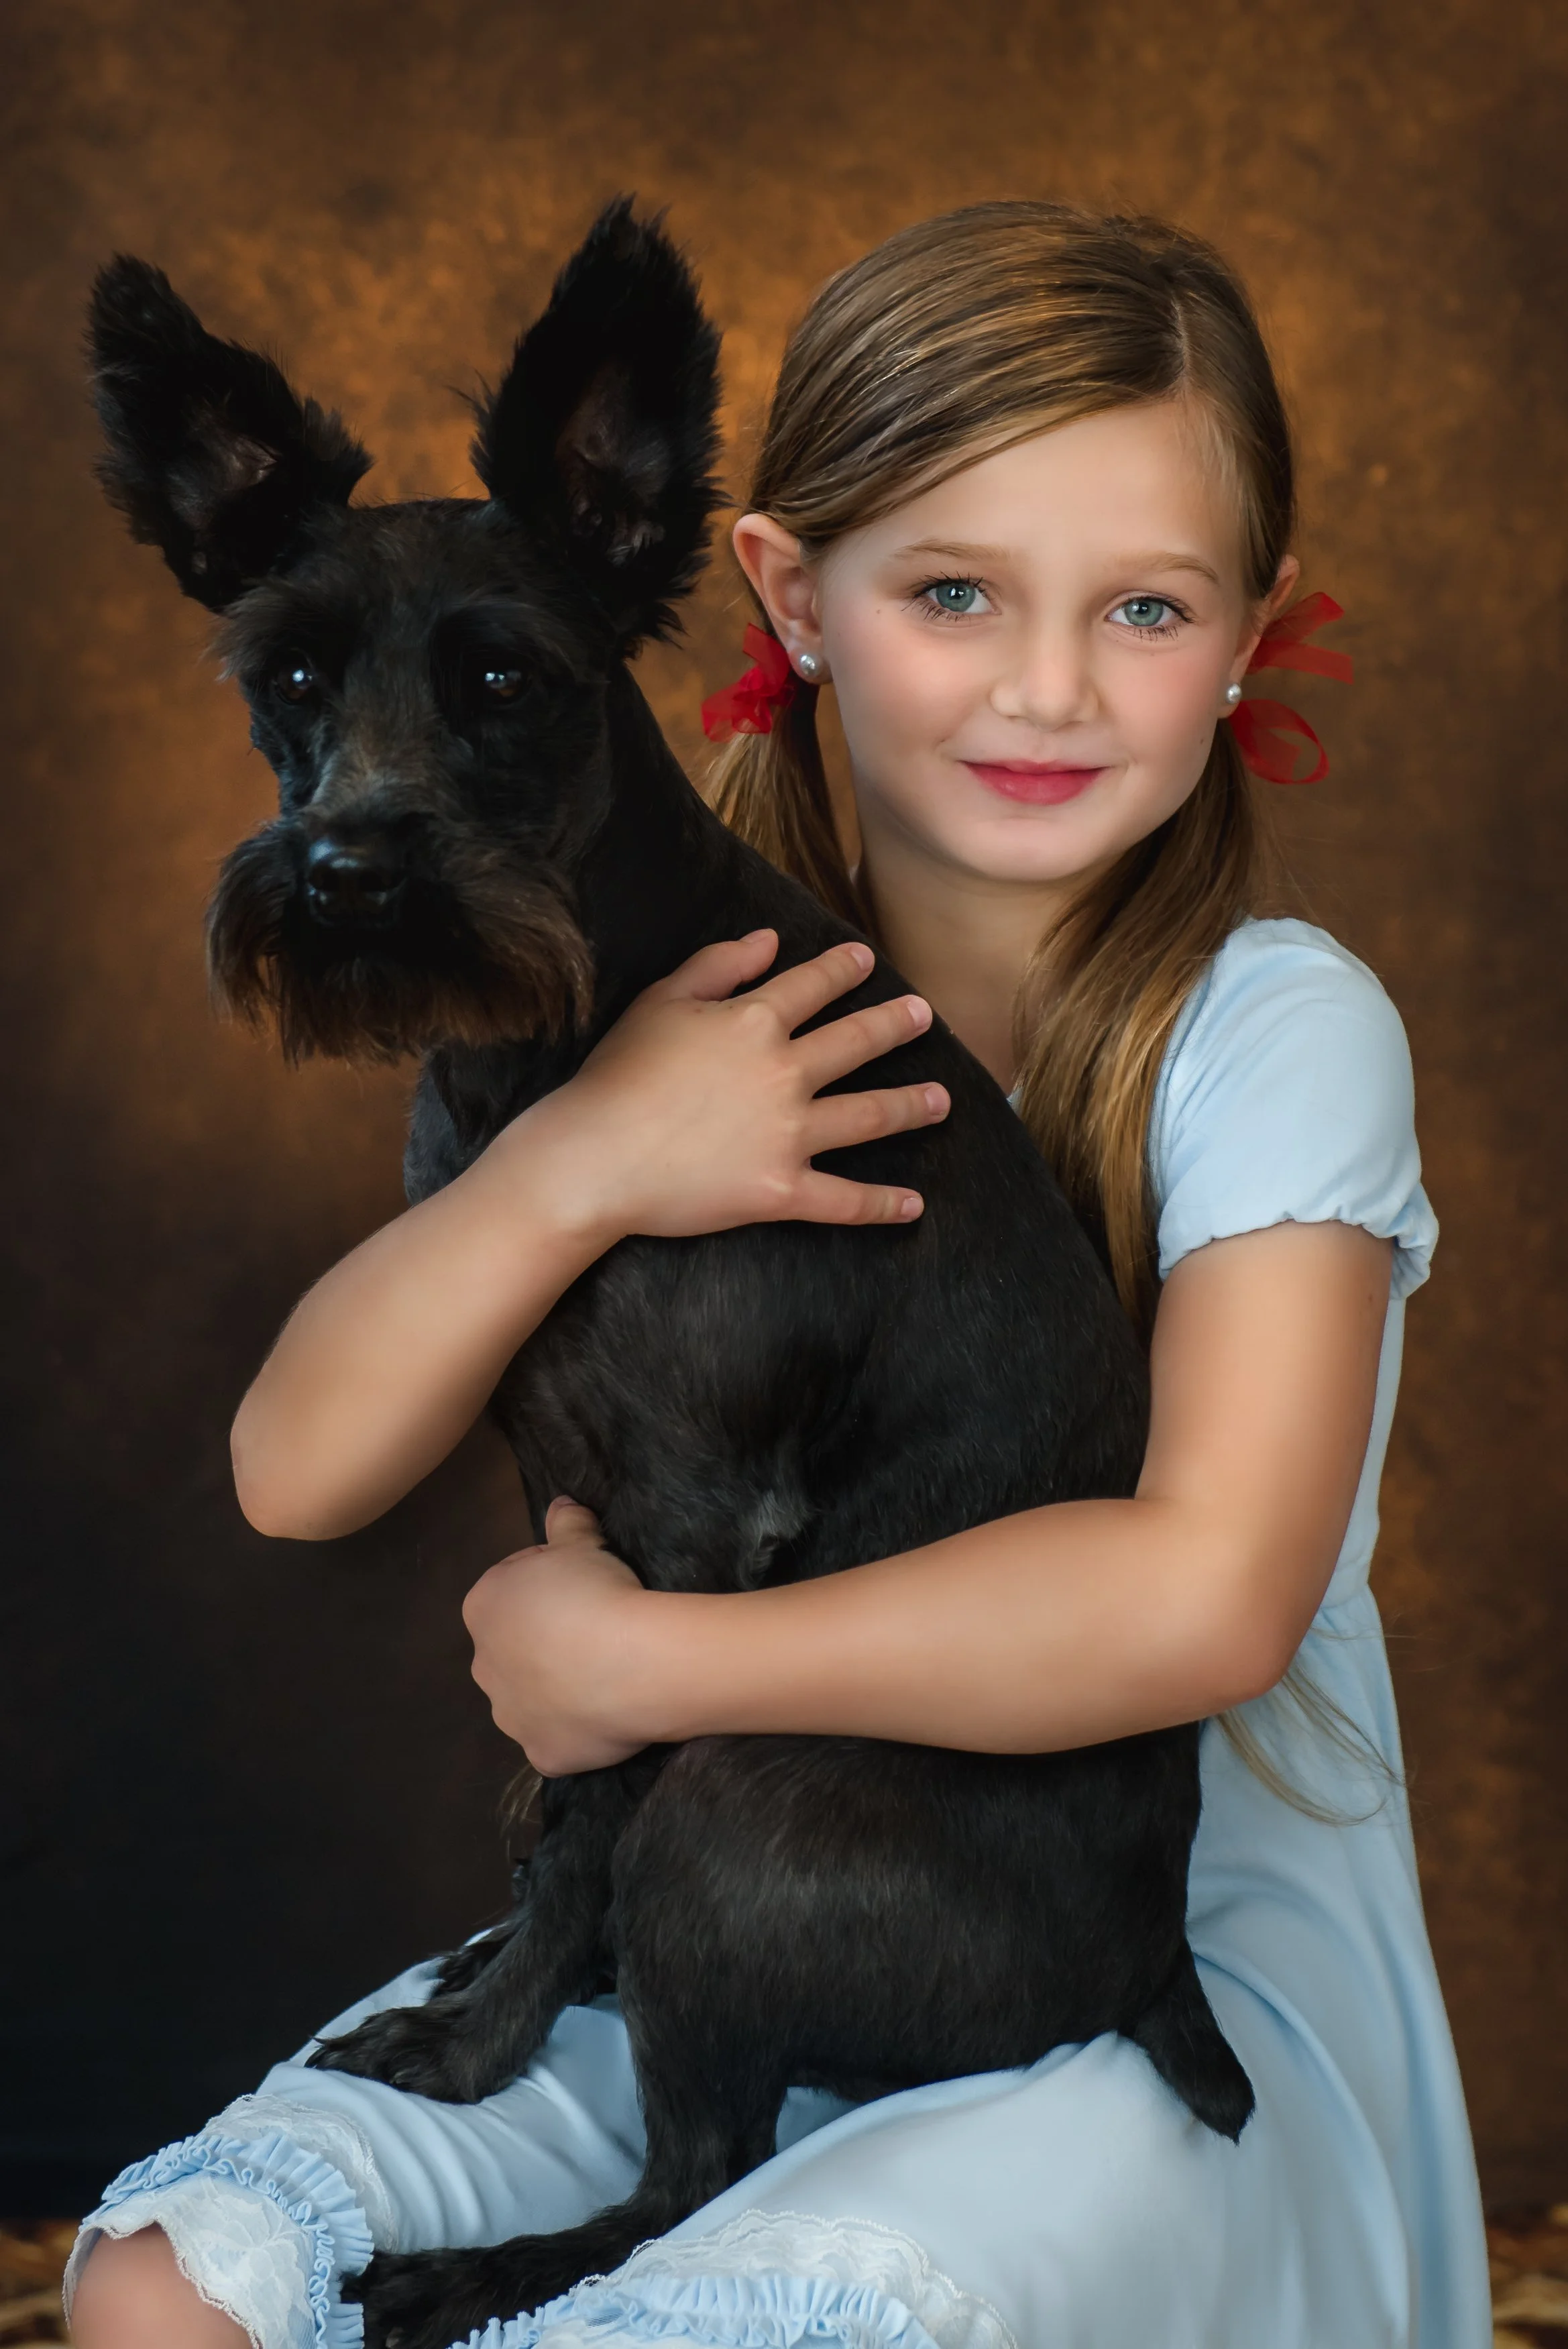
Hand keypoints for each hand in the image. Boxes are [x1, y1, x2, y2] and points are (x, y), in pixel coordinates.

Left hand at [464, 1499, 653, 1774]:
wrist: (628, 1663)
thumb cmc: (596, 1593)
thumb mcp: (583, 1543)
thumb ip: (566, 1523)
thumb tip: (561, 1503)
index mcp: (484, 1609)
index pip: (510, 1590)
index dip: (549, 1586)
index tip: (584, 1587)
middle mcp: (484, 1666)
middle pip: (514, 1649)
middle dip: (544, 1642)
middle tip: (594, 1631)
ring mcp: (510, 1717)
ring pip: (530, 1700)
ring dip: (556, 1689)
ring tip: (604, 1675)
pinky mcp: (541, 1754)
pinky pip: (557, 1738)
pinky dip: (576, 1729)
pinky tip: (607, 1713)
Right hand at [501, 930, 947, 1245]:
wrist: (594, 1156)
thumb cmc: (617, 1076)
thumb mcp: (660, 1002)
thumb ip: (719, 966)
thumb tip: (768, 940)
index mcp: (754, 1023)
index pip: (812, 986)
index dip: (842, 969)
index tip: (866, 959)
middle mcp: (784, 1074)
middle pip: (856, 1043)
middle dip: (894, 1025)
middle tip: (922, 1016)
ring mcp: (789, 1135)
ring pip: (868, 1115)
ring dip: (910, 1106)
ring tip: (941, 1101)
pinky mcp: (781, 1191)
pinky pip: (844, 1200)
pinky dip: (882, 1205)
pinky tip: (914, 1204)